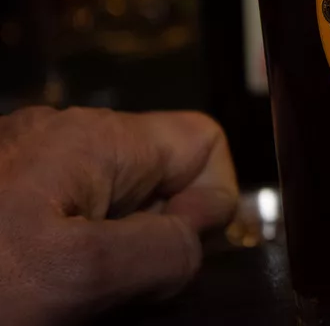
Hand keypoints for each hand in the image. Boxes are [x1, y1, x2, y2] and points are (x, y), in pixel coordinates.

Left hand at [0, 107, 237, 325]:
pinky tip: (40, 287)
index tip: (166, 254)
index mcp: (94, 137)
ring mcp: (27, 165)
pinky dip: (71, 260)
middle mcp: (63, 137)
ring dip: (112, 256)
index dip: (209, 200)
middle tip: (105, 287)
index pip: (204, 141)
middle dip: (155, 238)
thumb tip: (192, 239)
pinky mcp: (5, 196)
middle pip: (161, 179)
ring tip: (66, 293)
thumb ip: (162, 252)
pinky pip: (69, 221)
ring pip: (115, 206)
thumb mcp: (78, 275)